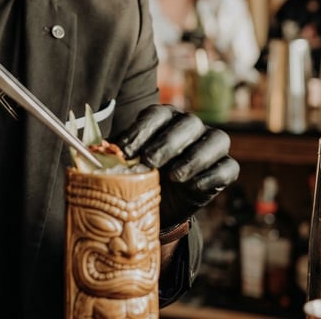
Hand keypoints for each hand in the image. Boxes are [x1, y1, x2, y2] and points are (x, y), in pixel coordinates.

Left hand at [113, 104, 238, 228]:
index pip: (157, 114)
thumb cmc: (137, 175)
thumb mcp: (122, 163)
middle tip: (150, 162)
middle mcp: (190, 126)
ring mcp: (211, 145)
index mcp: (163, 118)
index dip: (142, 130)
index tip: (126, 150)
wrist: (156, 205)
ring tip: (174, 175)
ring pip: (217, 139)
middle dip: (168, 142)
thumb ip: (112, 153)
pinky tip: (192, 187)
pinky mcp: (224, 168)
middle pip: (188, 123)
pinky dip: (211, 176)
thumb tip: (92, 150)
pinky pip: (228, 167)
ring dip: (194, 158)